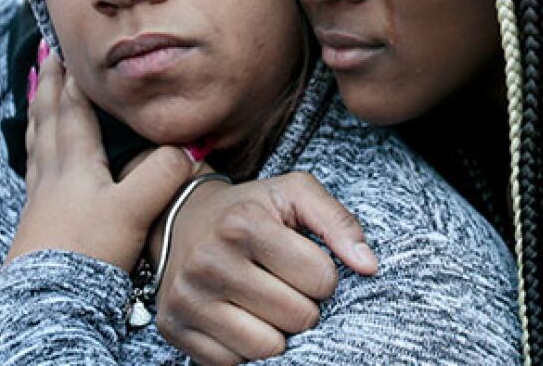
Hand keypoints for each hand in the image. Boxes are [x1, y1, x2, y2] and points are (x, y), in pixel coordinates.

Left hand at [7, 52, 196, 271]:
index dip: (74, 79)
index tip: (71, 51)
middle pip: (48, 118)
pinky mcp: (39, 219)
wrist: (52, 296)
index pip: (72, 108)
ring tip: (38, 95)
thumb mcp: (135, 209)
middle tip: (46, 56)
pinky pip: (36, 167)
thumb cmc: (89, 250)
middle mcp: (53, 173)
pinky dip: (39, 147)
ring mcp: (42, 196)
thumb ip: (164, 173)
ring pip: (38, 141)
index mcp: (74, 162)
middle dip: (48, 85)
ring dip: (40, 112)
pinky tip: (44, 156)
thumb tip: (191, 149)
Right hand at [154, 172, 378, 364]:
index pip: (320, 278)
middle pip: (297, 317)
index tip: (305, 263)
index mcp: (243, 224)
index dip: (324, 275)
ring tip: (267, 304)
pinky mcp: (174, 328)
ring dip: (279, 332)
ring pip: (267, 348)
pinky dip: (246, 347)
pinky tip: (242, 318)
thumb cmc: (249, 208)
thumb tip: (369, 266)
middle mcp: (209, 262)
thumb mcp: (295, 193)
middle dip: (305, 306)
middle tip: (287, 286)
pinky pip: (231, 363)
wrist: (182, 219)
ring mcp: (187, 298)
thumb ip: (339, 222)